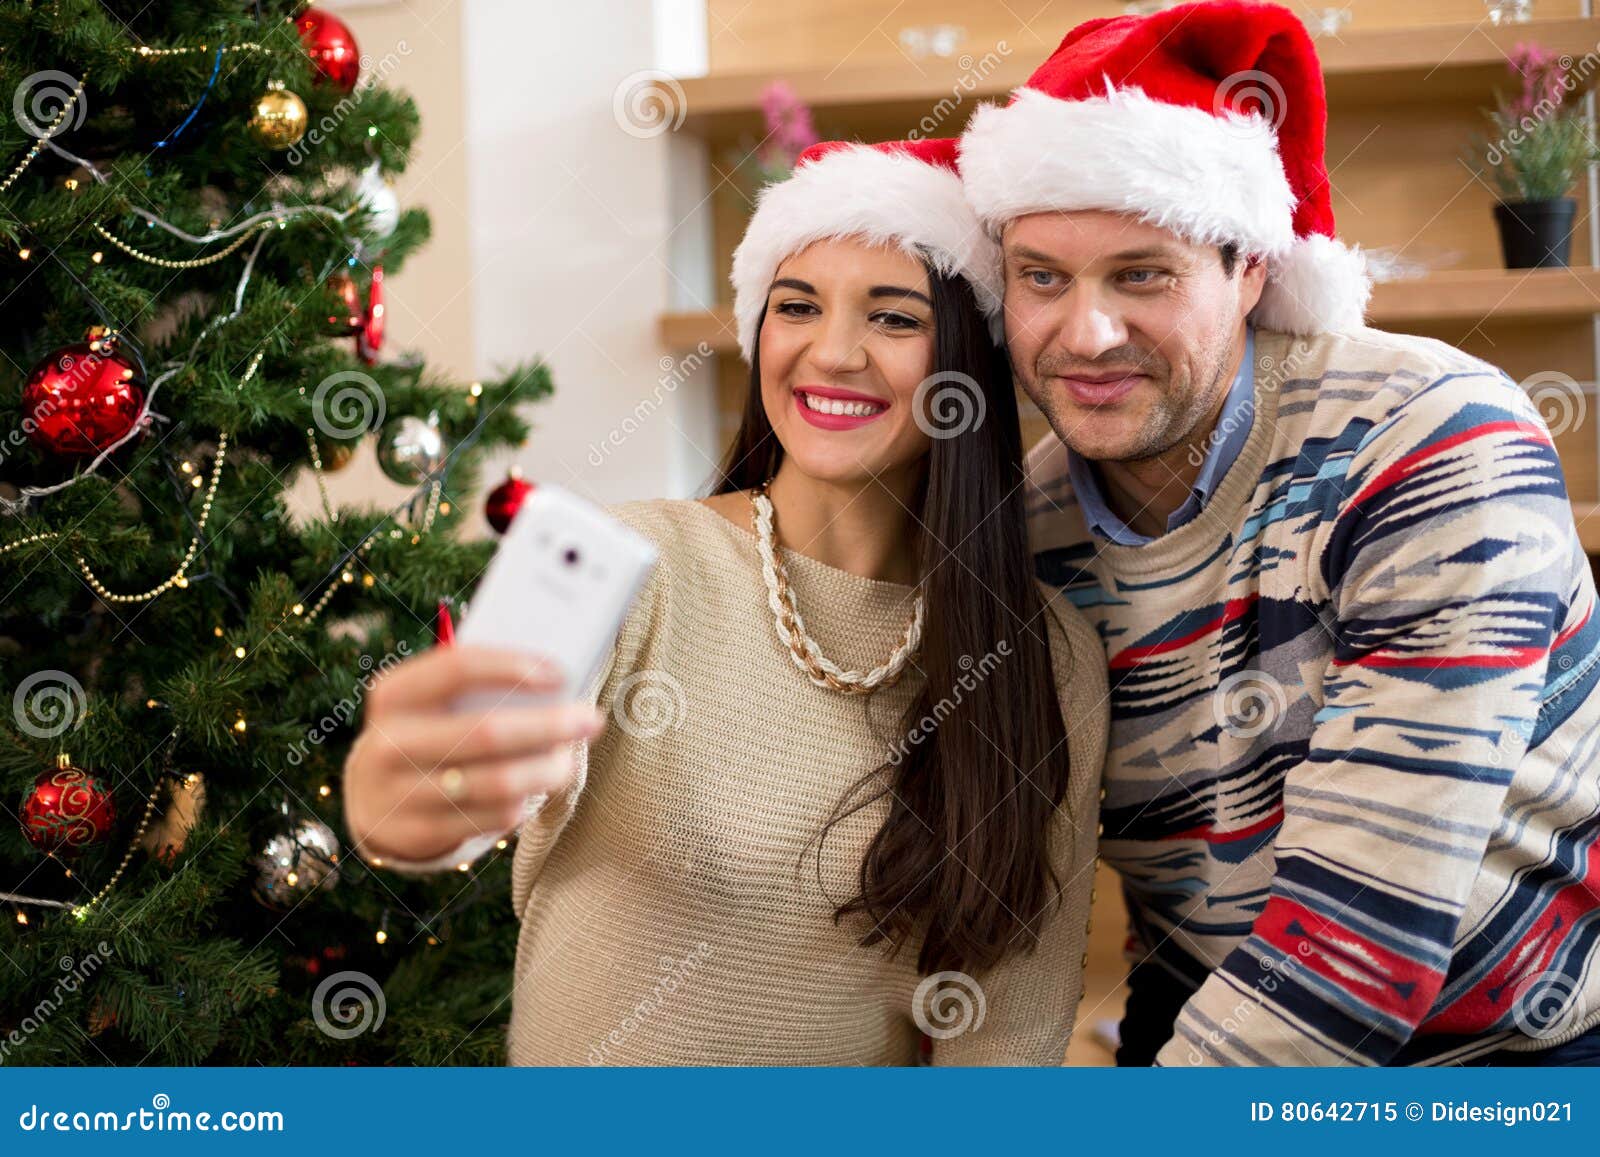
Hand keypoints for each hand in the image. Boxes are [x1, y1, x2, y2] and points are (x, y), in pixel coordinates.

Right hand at [343, 645, 605, 863]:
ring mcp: (398, 793)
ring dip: (546, 771)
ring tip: (568, 761)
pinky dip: (523, 803)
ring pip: (496, 784)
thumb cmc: (425, 732)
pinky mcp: (416, 834)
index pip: (458, 668)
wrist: (370, 798)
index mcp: (394, 694)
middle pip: (487, 733)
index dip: (513, 667)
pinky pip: (491, 819)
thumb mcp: (431, 701)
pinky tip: (535, 790)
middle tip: (592, 720)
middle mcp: (389, 743)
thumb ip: (476, 686)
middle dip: (550, 725)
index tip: (560, 673)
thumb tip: (557, 676)